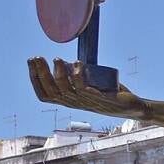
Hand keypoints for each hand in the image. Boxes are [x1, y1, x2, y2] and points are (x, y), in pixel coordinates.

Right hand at [28, 57, 147, 119]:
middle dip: (41, 73)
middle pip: (51, 91)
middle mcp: (75, 104)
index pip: (45, 95)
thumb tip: (69, 60)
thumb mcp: (89, 83)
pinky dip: (78, 76)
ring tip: (56, 58)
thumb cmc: (109, 93)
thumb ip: (79, 75)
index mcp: (70, 101)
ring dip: (58, 74)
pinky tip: (76, 63)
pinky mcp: (100, 100)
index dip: (34, 79)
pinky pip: (84, 89)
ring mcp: (87, 103)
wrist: (131, 106)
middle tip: (37, 57)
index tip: (31, 62)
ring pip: (65, 91)